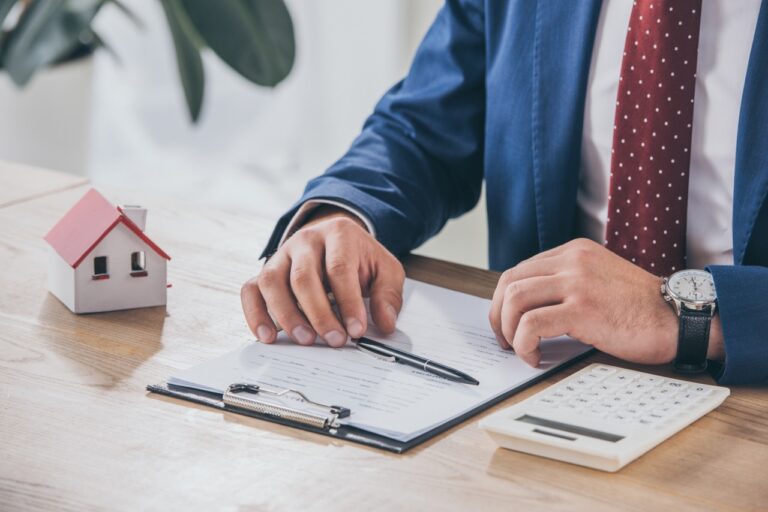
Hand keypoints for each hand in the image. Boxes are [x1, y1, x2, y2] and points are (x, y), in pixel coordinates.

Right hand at [241, 207, 404, 346]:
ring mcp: (282, 255)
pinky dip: (255, 314)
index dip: (348, 302)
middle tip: (334, 340)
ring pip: (272, 281)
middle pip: (304, 276)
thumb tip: (385, 323)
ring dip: (286, 314)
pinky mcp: (265, 271)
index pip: (339, 269)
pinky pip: (251, 289)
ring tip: (305, 339)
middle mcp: (305, 240)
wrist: (337, 240)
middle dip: (319, 313)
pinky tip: (268, 336)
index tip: (356, 330)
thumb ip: (388, 295)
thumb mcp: (385, 270)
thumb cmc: (360, 259)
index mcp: (338, 234)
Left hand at [488, 238, 723, 366]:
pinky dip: (524, 344)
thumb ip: (568, 284)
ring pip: (514, 300)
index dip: (504, 301)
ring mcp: (576, 282)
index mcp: (574, 252)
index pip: (519, 271)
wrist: (681, 318)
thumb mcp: (599, 280)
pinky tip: (535, 356)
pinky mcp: (581, 308)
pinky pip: (531, 324)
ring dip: (509, 330)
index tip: (506, 324)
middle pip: (509, 283)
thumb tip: (528, 309)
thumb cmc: (642, 308)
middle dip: (498, 315)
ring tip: (521, 350)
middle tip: (504, 340)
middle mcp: (572, 261)